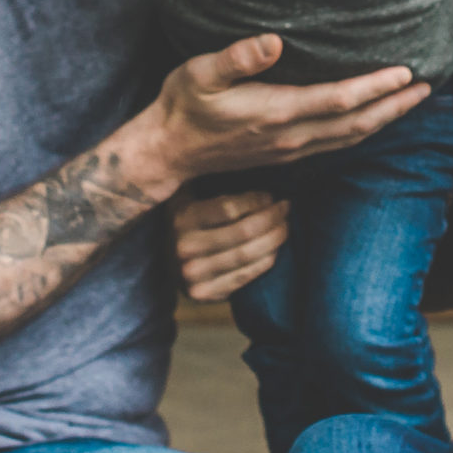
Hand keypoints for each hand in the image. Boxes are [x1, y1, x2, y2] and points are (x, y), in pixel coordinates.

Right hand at [123, 34, 427, 191]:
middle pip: (357, 124)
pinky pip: (338, 144)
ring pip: (352, 138)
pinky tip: (376, 119)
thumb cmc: (183, 106)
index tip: (406, 72)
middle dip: (395, 106)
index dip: (375, 87)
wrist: (169, 152)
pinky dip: (365, 130)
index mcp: (275, 113)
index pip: (338, 101)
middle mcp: (291, 136)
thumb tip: (272, 41)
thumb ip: (236, 59)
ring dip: (386, 119)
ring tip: (414, 101)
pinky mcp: (288, 154)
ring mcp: (291, 149)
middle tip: (429, 87)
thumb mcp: (199, 74)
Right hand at [172, 189, 288, 300]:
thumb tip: (245, 157)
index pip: (230, 208)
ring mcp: (193, 275)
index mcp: (181, 218)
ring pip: (248, 255)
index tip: (271, 196)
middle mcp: (184, 248)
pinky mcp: (204, 295)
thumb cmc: (187, 220)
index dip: (257, 201)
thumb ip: (208, 178)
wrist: (166, 263)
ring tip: (285, 226)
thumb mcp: (188, 195)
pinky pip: (245, 276)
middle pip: (244, 232)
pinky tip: (274, 249)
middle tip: (285, 208)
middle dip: (273, 218)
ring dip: (275, 239)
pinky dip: (266, 260)